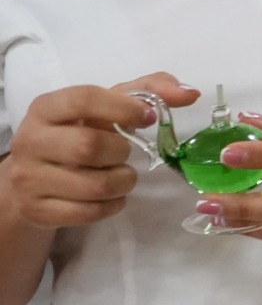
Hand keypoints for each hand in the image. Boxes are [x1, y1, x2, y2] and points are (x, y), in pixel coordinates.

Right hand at [3, 74, 192, 228]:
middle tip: (124, 152)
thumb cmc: (78, 133)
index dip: (123, 107)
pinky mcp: (37, 211)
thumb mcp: (105, 108)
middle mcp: (30, 140)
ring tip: (121, 175)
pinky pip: (88, 212)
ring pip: (94, 185)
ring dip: (122, 182)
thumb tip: (191, 93)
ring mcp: (29, 178)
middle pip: (89, 146)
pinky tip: (110, 196)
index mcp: (46, 108)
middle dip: (121, 152)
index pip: (83, 99)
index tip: (148, 117)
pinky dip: (112, 205)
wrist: (33, 178)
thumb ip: (147, 92)